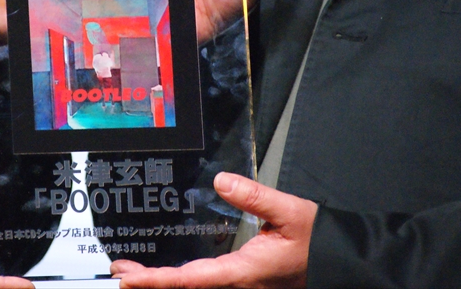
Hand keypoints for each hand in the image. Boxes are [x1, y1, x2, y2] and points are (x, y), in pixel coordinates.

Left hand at [111, 173, 317, 288]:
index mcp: (244, 273)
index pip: (191, 279)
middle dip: (151, 283)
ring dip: (164, 283)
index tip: (130, 278)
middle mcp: (238, 287)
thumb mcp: (291, 212)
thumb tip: (221, 182)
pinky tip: (171, 273)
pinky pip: (206, 285)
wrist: (339, 263)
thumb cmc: (317, 242)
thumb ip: (256, 197)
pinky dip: (182, 282)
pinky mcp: (244, 285)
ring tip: (135, 272)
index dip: (158, 281)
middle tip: (121, 272)